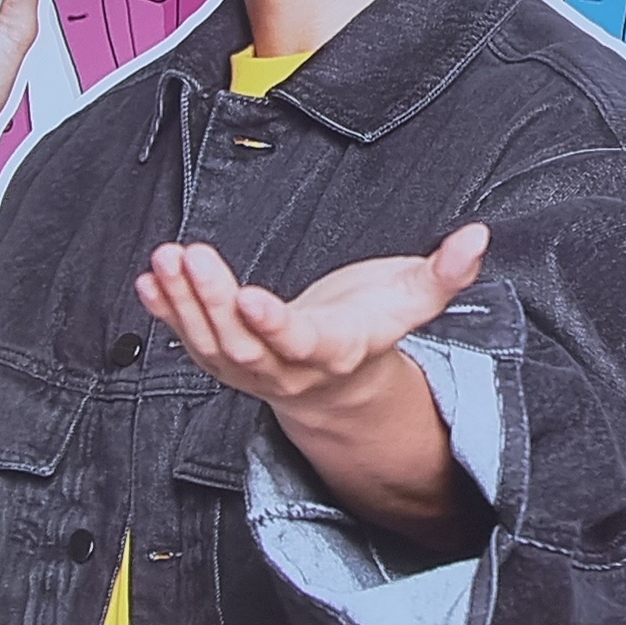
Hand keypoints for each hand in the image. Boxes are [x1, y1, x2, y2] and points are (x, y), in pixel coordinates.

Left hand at [136, 227, 491, 547]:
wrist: (342, 387)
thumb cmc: (374, 331)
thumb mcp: (412, 304)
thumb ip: (444, 274)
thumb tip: (477, 237)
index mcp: (334, 352)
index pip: (300, 343)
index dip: (273, 325)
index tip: (249, 297)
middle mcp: (287, 369)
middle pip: (243, 343)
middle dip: (212, 301)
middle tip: (189, 257)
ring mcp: (251, 370)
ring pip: (210, 344)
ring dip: (183, 303)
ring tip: (166, 259)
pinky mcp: (225, 361)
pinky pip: (190, 342)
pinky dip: (166, 314)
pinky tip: (148, 281)